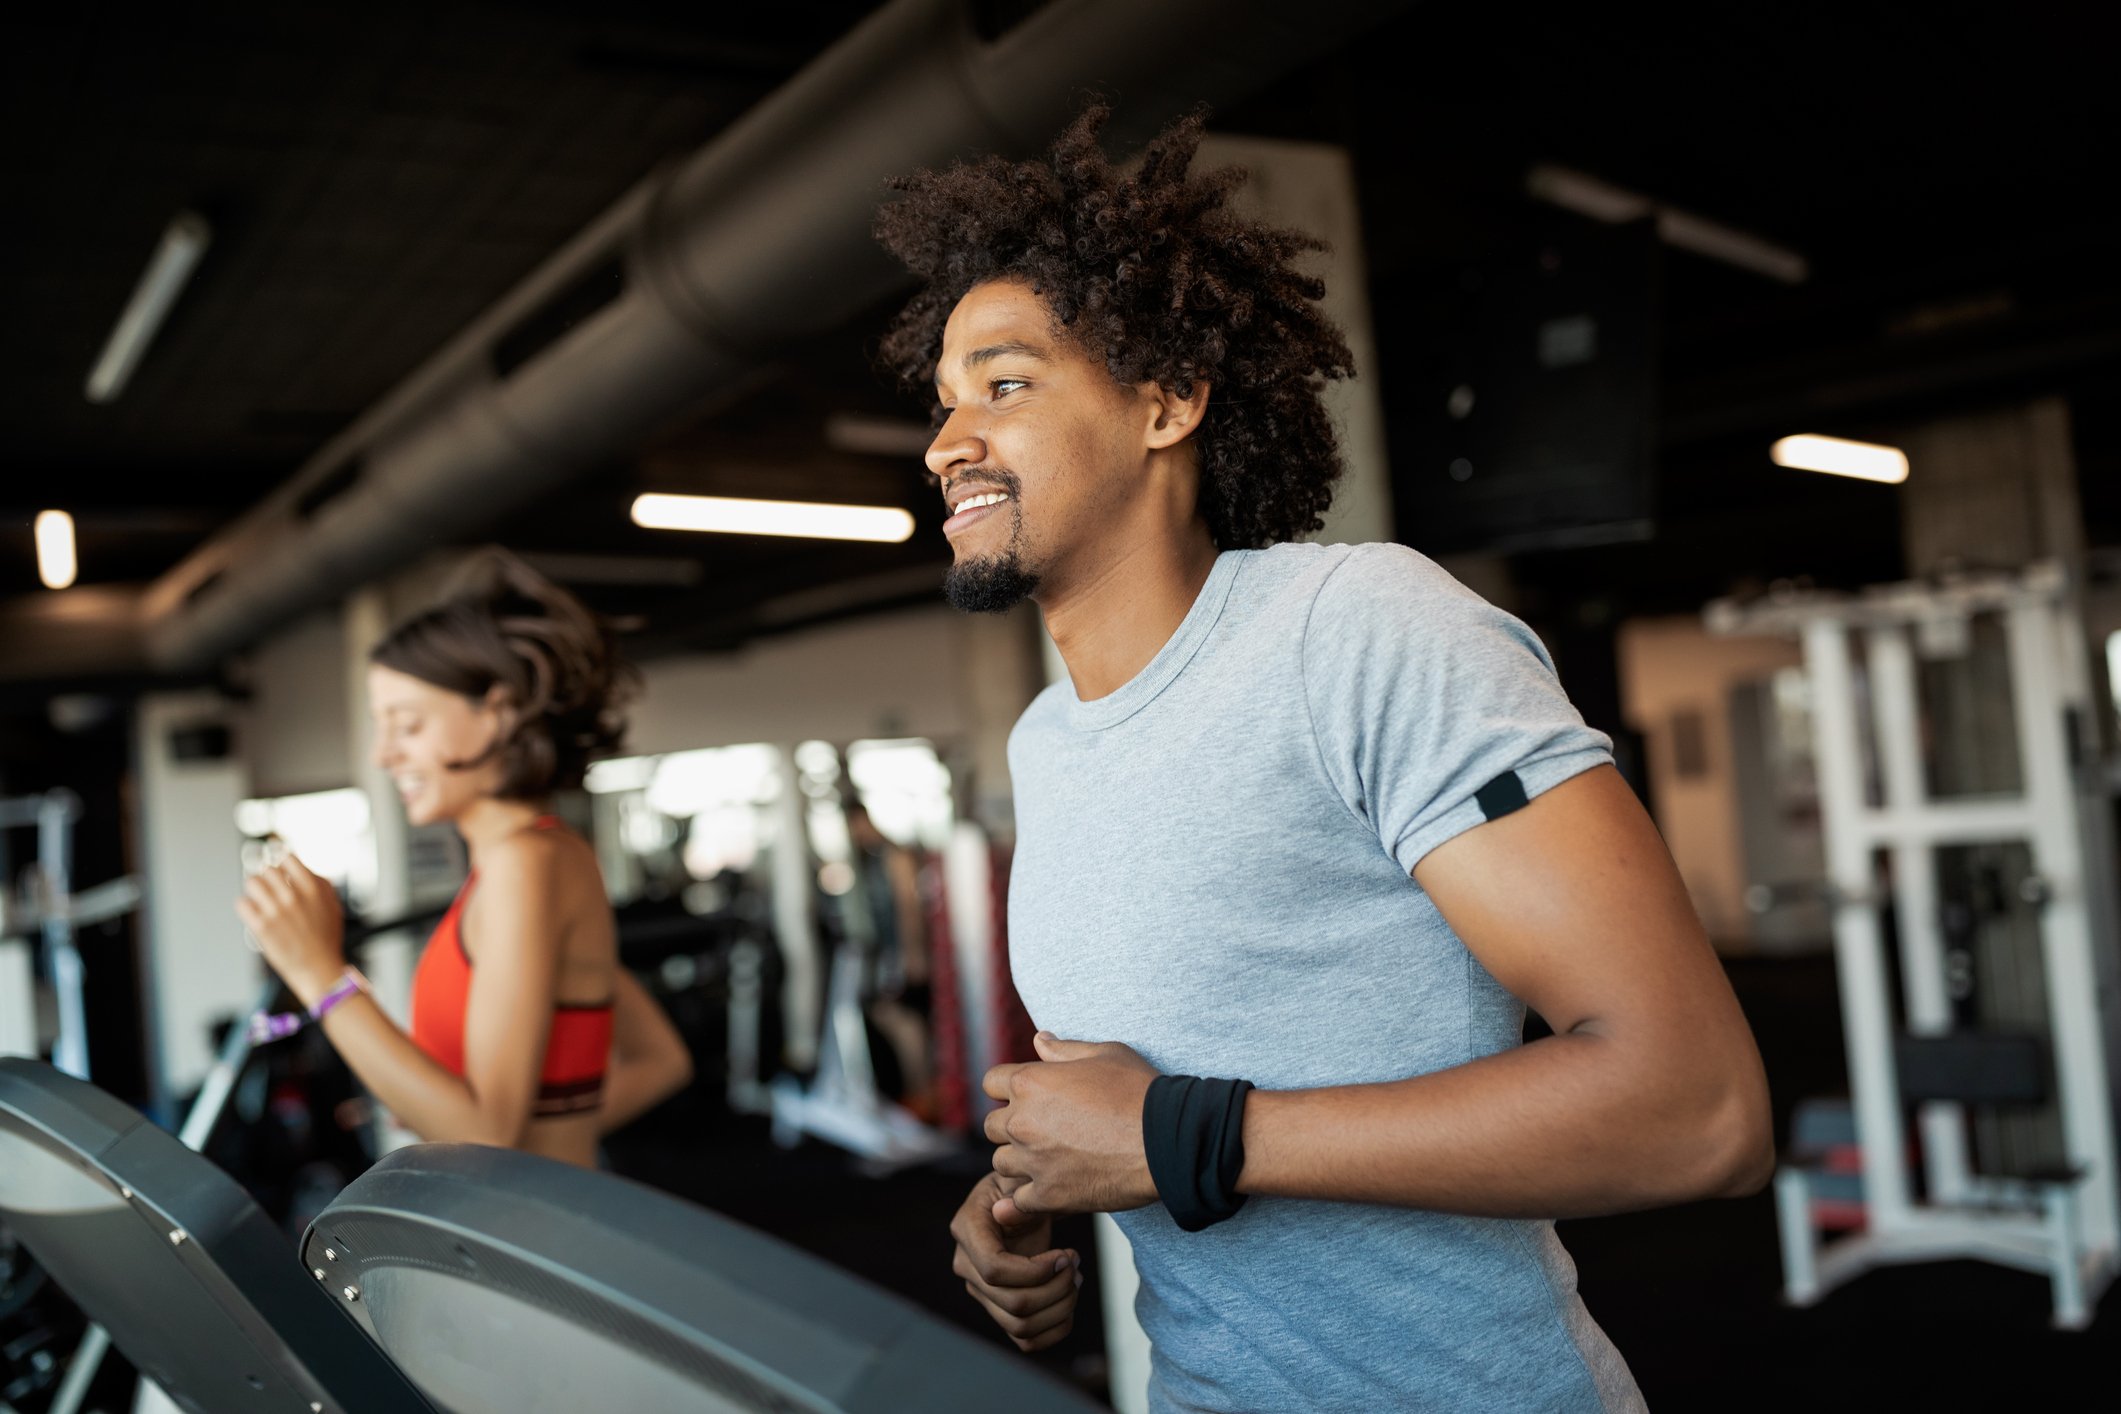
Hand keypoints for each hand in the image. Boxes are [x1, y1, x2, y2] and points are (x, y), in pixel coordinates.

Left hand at [234, 853, 345, 1005]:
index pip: (287, 858)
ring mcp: (276, 911)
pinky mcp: (261, 927)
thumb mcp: (332, 905)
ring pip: (252, 882)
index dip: (281, 863)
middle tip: (269, 889)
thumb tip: (300, 865)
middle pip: (266, 869)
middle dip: (267, 879)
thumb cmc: (326, 938)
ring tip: (260, 899)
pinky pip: (242, 903)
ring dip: (254, 889)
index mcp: (313, 888)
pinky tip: (254, 913)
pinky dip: (246, 907)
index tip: (279, 868)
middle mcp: (294, 896)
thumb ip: (319, 882)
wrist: (319, 969)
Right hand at [949, 1172, 1081, 1351]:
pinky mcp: (999, 1309)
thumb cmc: (1019, 1185)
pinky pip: (1025, 1340)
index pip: (994, 1270)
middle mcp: (967, 1266)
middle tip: (1076, 1265)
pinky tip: (1070, 1300)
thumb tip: (1006, 1213)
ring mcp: (981, 1292)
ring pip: (1021, 1326)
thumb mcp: (1019, 1178)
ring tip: (1076, 1278)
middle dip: (1057, 1289)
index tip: (1065, 1254)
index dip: (1035, 1271)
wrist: (1017, 1199)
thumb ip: (1017, 1193)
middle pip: (1014, 1304)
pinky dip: (1056, 1328)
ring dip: (1060, 1307)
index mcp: (966, 1230)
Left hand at [984, 1032, 1158, 1220]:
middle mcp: (1022, 1121)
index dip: (1008, 1088)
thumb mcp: (1104, 1055)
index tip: (1028, 1098)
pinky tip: (1047, 1191)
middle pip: (991, 1126)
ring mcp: (1033, 1161)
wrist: (1166, 1140)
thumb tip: (1039, 1039)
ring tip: (1049, 1160)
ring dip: (1019, 1162)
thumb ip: (1064, 1050)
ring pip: (1002, 1164)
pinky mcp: (1048, 1195)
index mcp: (1030, 1082)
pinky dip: (1028, 1198)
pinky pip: (1018, 1202)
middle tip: (1043, 1130)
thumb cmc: (1139, 1091)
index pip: (991, 1082)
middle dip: (1011, 1126)